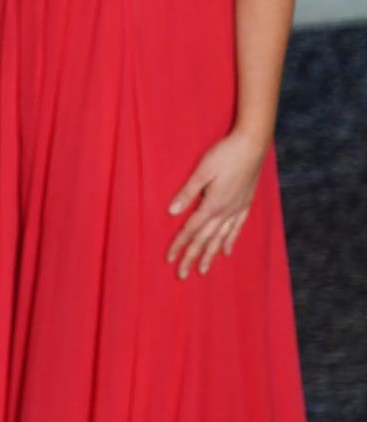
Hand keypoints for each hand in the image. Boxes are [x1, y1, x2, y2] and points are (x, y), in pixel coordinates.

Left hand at [166, 132, 267, 277]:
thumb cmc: (223, 155)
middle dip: (192, 257)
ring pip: (221, 237)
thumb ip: (187, 193)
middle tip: (182, 275)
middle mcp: (226, 211)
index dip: (179, 244)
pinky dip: (230, 240)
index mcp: (213, 204)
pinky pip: (237, 227)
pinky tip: (226, 251)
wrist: (252, 145)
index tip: (169, 259)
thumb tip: (172, 212)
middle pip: (205, 239)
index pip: (191, 230)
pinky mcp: (246, 203)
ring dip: (210, 254)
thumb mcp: (201, 171)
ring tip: (202, 270)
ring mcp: (238, 208)